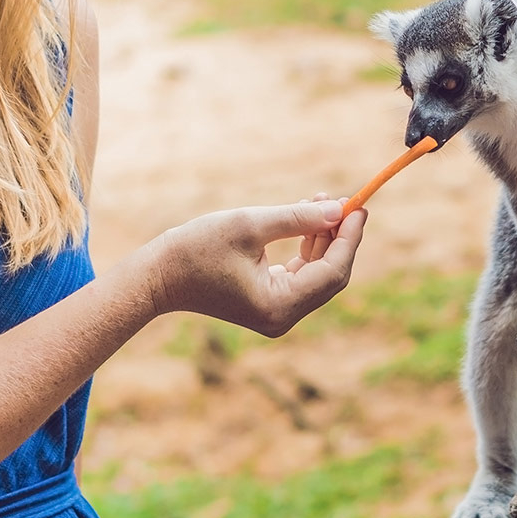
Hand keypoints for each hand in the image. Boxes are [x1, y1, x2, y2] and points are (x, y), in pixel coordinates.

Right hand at [144, 199, 366, 336]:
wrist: (157, 275)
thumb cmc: (197, 248)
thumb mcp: (250, 225)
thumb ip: (298, 218)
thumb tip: (338, 209)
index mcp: (279, 305)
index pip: (332, 272)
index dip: (349, 238)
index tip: (358, 206)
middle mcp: (282, 316)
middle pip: (329, 276)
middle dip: (339, 237)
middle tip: (345, 201)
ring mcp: (275, 312)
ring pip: (316, 274)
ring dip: (323, 239)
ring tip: (322, 201)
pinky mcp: (266, 302)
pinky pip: (299, 275)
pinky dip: (307, 248)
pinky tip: (307, 220)